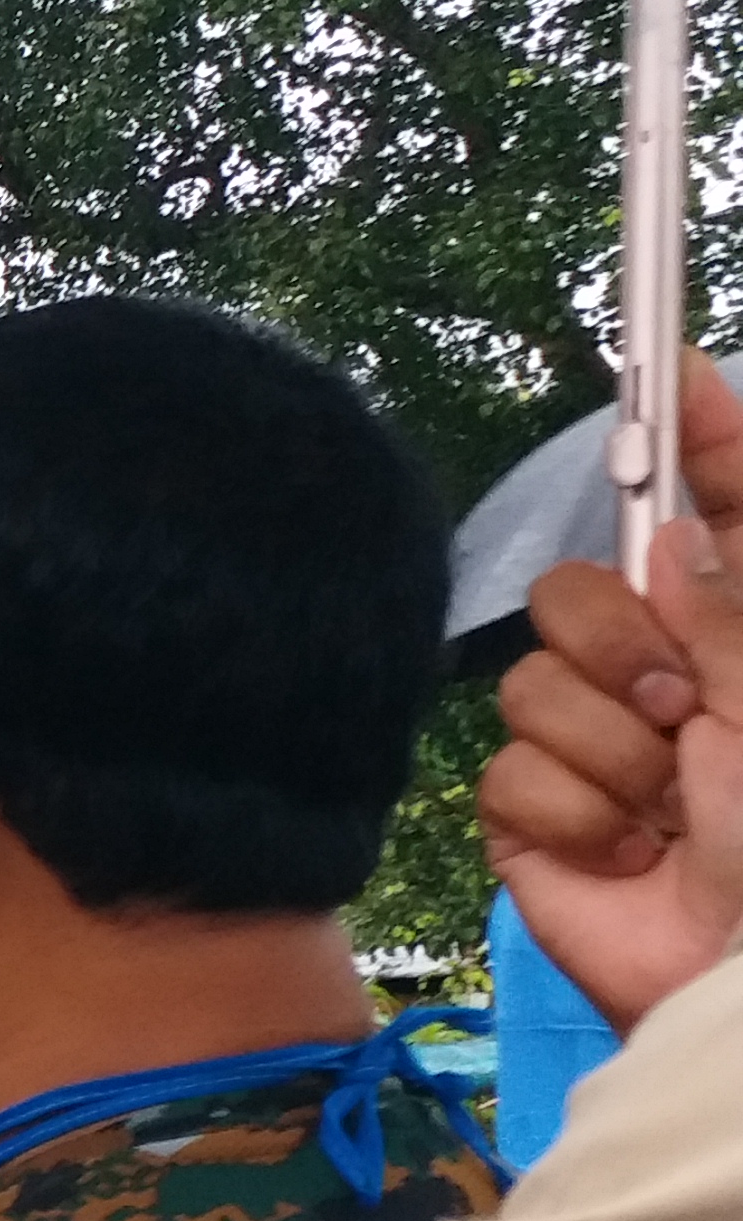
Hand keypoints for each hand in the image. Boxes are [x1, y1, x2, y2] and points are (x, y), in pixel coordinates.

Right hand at [481, 353, 742, 1030]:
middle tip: (686, 710)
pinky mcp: (536, 819)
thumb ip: (731, 602)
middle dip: (622, 645)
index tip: (674, 368)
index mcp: (742, 633)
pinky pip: (501, 771)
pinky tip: (626, 853)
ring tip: (668, 806)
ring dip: (606, 749)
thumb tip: (669, 526)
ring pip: (530, 681)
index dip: (698, 437)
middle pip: (578, 585)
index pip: (714, 509)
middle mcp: (673, 676)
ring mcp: (597, 746)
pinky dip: (568, 816)